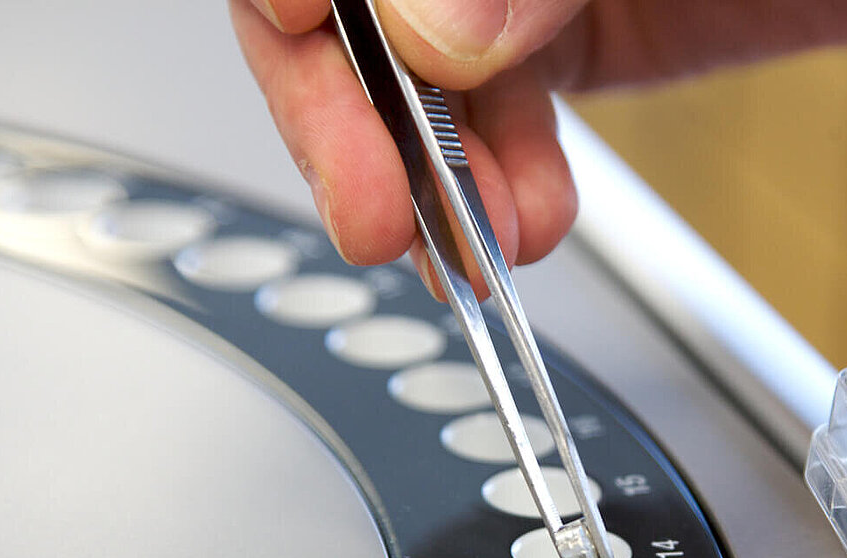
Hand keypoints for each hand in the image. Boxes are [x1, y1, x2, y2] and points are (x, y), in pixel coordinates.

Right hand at [230, 0, 846, 283]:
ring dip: (428, 182)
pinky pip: (488, 125)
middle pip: (335, 16)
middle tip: (374, 208)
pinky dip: (495, 190)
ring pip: (404, 85)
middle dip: (344, 117)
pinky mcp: (546, 41)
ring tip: (473, 246)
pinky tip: (522, 226)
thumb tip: (430, 33)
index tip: (301, 34)